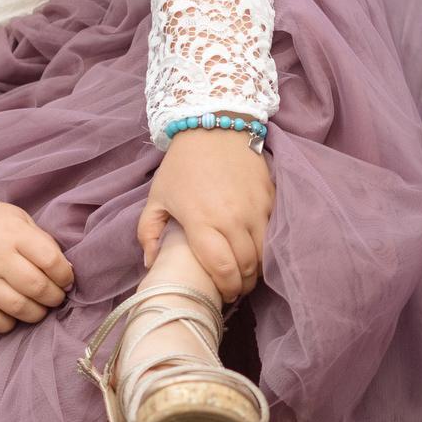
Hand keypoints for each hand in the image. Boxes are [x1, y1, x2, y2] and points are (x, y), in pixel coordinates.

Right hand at [0, 200, 73, 332]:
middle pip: (36, 287)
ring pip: (16, 307)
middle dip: (54, 297)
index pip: (50, 261)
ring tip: (38, 308)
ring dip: (36, 313)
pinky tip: (13, 316)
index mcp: (13, 234)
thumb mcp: (21, 221)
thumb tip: (66, 272)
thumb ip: (43, 244)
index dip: (65, 276)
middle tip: (55, 297)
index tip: (66, 280)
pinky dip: (7, 324)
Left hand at [139, 126, 273, 300]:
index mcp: (202, 221)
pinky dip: (267, 245)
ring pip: (264, 253)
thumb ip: (148, 232)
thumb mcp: (157, 197)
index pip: (222, 269)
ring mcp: (256, 208)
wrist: (214, 127)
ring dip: (257, 268)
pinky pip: (273, 232)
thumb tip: (151, 264)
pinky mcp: (271, 198)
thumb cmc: (182, 166)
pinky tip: (256, 247)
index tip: (224, 294)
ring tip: (248, 272)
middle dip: (243, 284)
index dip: (226, 288)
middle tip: (236, 288)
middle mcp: (233, 218)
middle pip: (247, 266)